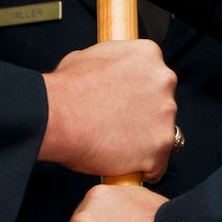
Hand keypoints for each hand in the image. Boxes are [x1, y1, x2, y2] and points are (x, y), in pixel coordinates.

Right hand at [39, 40, 176, 180]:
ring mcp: (165, 114)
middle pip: (162, 103)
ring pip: (161, 133)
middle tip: (118, 124)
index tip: (126, 103)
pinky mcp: (161, 145)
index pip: (154, 75)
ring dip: (144, 141)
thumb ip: (112, 65)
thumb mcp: (89, 57)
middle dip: (144, 116)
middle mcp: (163, 80)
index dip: (138, 93)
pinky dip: (142, 167)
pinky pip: (157, 163)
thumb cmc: (67, 90)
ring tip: (115, 144)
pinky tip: (121, 162)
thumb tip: (110, 72)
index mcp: (148, 55)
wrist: (56, 116)